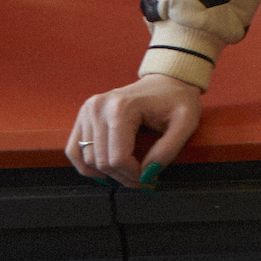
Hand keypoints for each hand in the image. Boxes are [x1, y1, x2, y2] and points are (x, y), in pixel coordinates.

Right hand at [67, 74, 201, 186]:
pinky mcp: (84, 114)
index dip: (134, 175)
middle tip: (143, 180)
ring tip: (129, 173)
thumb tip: (147, 174)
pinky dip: (86, 165)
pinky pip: (74, 149)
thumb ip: (168, 151)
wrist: (168, 81)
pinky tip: (104, 172)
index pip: (118, 158)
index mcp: (122, 107)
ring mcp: (88, 110)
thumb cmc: (178, 99)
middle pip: (101, 161)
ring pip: (88, 159)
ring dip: (108, 174)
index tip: (150, 177)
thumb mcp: (186, 123)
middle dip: (123, 176)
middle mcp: (99, 107)